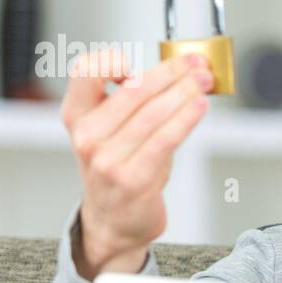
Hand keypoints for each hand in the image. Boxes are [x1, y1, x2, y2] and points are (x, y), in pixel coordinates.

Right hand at [61, 50, 213, 279]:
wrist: (114, 222)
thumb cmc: (120, 169)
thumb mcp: (113, 131)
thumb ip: (133, 102)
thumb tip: (178, 72)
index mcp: (77, 117)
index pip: (84, 71)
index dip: (110, 60)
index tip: (136, 62)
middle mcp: (87, 137)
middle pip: (134, 90)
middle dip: (171, 72)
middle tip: (196, 64)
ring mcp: (107, 160)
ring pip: (154, 112)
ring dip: (185, 91)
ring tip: (204, 81)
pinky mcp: (132, 178)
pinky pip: (165, 139)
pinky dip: (186, 117)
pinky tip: (200, 106)